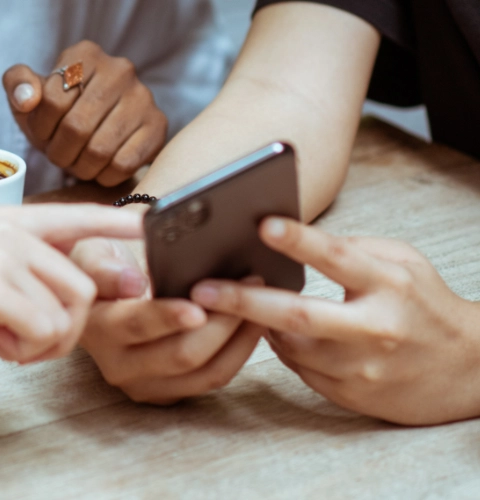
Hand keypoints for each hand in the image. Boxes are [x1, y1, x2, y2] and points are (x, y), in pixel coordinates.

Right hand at [0, 204, 143, 376]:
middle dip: (63, 328)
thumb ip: (30, 275)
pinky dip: (18, 351)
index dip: (119, 228)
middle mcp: (6, 228)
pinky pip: (42, 332)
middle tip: (19, 336)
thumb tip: (93, 287)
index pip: (77, 216)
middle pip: (84, 287)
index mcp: (5, 219)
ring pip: (67, 313)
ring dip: (40, 342)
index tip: (150, 231)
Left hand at [3, 41, 167, 186]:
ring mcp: (143, 97)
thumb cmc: (58, 113)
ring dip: (79, 167)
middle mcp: (119, 69)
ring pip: (100, 149)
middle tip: (58, 155)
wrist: (97, 131)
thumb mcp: (28, 95)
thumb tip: (27, 98)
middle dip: (59, 152)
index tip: (43, 134)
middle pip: (75, 127)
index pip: (52, 100)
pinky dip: (103, 175)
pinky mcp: (158, 126)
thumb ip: (17, 84)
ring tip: (77, 162)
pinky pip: (123, 164)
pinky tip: (99, 167)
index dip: (40, 128)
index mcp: (84, 55)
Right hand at [72, 238, 265, 404]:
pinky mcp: (169, 393)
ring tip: (259, 302)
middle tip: (249, 286)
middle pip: (182, 354)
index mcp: (95, 328)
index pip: (136, 325)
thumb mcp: (92, 253)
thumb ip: (103, 266)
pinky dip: (239, 350)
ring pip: (206, 373)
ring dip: (239, 337)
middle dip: (222, 321)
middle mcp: (117, 365)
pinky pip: (214, 378)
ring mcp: (145, 385)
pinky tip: (252, 323)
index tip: (198, 308)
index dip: (168, 317)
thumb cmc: (105, 267)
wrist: (104, 298)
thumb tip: (132, 284)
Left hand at [192, 218, 479, 424]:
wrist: (468, 371)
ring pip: (287, 345)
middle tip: (199, 289)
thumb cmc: (424, 305)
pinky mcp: (349, 395)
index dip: (299, 241)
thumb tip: (290, 239)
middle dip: (243, 301)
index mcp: (390, 285)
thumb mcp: (403, 263)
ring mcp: (360, 368)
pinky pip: (298, 368)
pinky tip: (274, 331)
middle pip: (297, 316)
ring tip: (238, 305)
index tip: (262, 224)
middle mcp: (373, 329)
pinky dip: (281, 347)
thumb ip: (351, 249)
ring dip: (258, 324)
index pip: (338, 258)